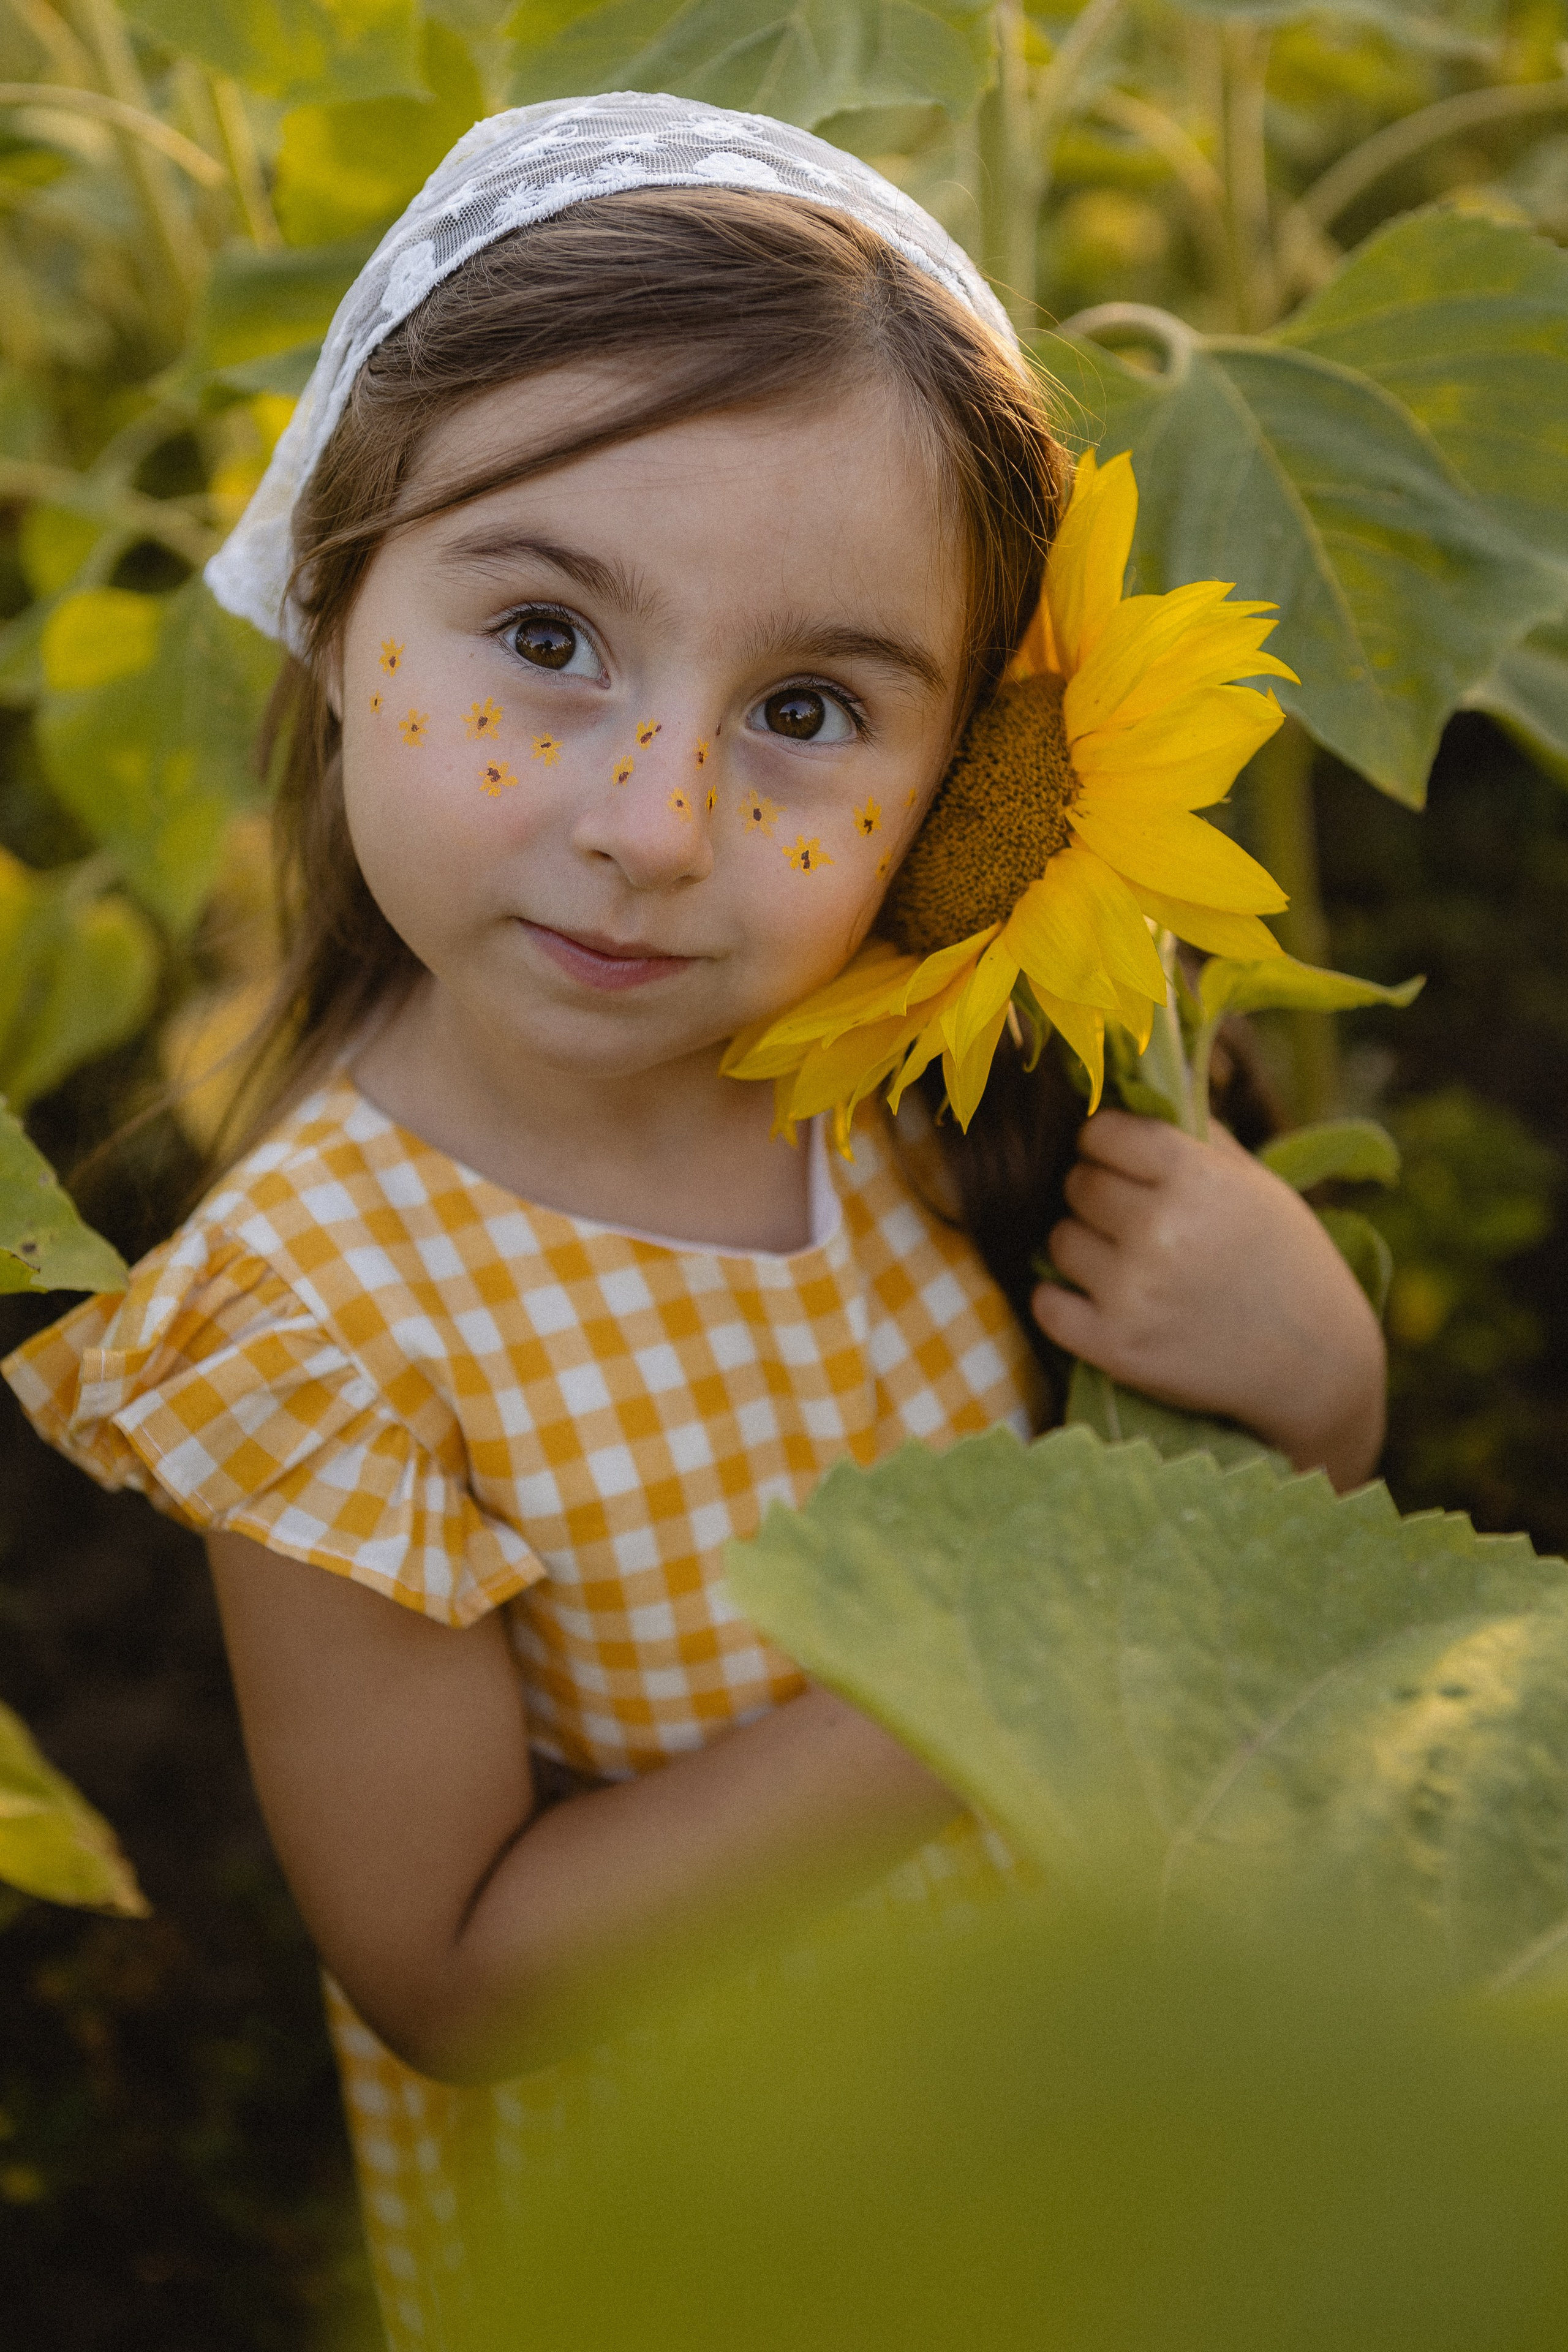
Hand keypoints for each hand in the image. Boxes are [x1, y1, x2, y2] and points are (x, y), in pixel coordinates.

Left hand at [1030, 1110, 1385, 1490]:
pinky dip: (1060, 1300)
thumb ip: (1192, 1131)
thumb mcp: (1255, 1182)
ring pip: (1060, 1240)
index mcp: (1196, 1177)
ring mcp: (1134, 1291)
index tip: (1121, 1161)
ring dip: (1084, 1246)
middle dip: (1098, 1195)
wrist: (1316, 1364)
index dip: (1107, 1144)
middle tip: (1134, 1218)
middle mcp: (1161, 1230)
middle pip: (1078, 1185)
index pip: (1103, 1132)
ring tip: (1130, 1261)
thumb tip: (1134, 1087)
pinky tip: (1094, 1297)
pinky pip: (1045, 1303)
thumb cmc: (1285, 1260)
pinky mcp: (1116, 1348)